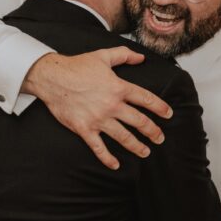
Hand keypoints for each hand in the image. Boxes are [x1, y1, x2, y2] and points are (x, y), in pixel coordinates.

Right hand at [21, 49, 172, 169]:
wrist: (52, 77)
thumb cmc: (76, 66)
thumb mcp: (103, 55)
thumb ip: (124, 55)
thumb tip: (140, 57)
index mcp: (119, 87)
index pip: (146, 100)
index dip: (160, 108)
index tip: (168, 114)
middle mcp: (112, 105)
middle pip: (139, 121)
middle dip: (153, 131)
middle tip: (160, 138)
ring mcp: (99, 119)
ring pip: (123, 137)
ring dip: (136, 146)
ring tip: (145, 152)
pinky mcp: (85, 128)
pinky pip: (98, 147)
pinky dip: (107, 158)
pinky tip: (115, 164)